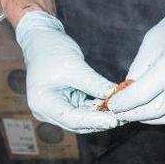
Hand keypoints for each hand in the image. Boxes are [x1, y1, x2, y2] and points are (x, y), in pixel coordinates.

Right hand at [15, 11, 117, 133]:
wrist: (41, 39)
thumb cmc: (53, 50)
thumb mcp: (76, 66)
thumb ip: (96, 85)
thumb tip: (118, 97)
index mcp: (42, 102)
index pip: (72, 119)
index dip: (94, 121)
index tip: (114, 120)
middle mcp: (46, 111)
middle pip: (77, 124)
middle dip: (100, 121)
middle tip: (123, 118)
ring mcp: (54, 110)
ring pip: (82, 120)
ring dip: (100, 117)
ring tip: (121, 113)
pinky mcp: (63, 105)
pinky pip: (82, 112)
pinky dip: (96, 110)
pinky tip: (112, 107)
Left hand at [108, 0, 164, 124]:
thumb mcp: (152, 41)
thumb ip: (138, 69)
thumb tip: (126, 92)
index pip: (141, 94)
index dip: (124, 103)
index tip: (112, 104)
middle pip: (154, 111)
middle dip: (132, 114)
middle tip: (119, 112)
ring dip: (147, 118)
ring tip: (133, 113)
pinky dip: (163, 115)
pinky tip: (152, 110)